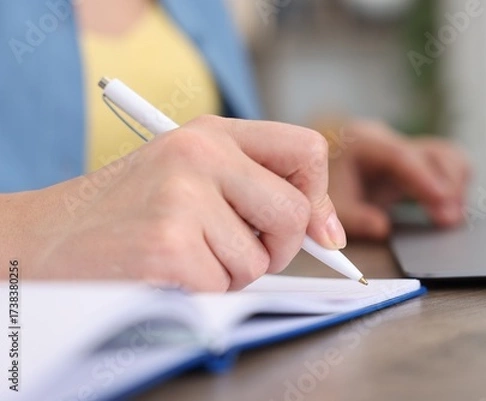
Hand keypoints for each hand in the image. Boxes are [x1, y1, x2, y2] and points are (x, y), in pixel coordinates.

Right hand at [3, 116, 344, 290]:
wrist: (45, 238)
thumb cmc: (127, 213)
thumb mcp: (190, 177)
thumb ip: (255, 190)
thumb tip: (325, 231)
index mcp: (209, 133)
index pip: (305, 150)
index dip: (319, 196)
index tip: (319, 231)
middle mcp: (198, 155)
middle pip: (293, 213)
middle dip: (277, 248)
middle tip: (240, 252)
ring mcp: (182, 198)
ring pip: (259, 260)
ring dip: (230, 274)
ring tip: (184, 257)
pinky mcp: (168, 245)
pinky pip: (223, 286)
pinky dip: (202, 293)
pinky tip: (165, 273)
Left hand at [326, 119, 470, 238]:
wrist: (315, 169)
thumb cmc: (323, 186)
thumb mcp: (332, 205)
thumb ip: (354, 218)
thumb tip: (382, 228)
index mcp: (362, 143)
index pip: (400, 156)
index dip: (423, 178)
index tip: (441, 200)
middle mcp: (388, 141)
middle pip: (432, 151)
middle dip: (446, 185)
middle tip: (449, 219)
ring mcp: (403, 148)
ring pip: (445, 154)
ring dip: (455, 184)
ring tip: (451, 217)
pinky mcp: (413, 161)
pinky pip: (445, 164)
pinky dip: (453, 184)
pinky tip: (449, 208)